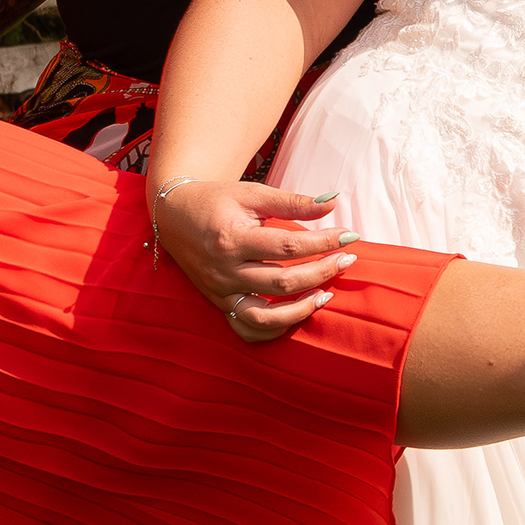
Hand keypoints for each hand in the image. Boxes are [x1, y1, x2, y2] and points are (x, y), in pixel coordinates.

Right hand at [152, 175, 353, 341]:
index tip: (350, 236)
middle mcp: (224, 271)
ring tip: (327, 294)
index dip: (324, 242)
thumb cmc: (217, 201)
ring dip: (301, 310)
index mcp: (232, 239)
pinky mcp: (219, 304)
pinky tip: (299, 313)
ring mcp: (220, 292)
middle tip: (347, 260)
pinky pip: (247, 330)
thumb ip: (293, 201)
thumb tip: (333, 203)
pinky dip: (275, 330)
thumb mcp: (252, 194)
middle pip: (282, 283)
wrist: (174, 214)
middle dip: (322, 272)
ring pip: (265, 317)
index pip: (288, 247)